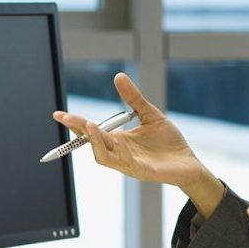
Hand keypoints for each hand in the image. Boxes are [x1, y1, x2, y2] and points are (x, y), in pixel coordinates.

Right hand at [53, 72, 224, 216]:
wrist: (190, 163)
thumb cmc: (168, 143)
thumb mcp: (150, 115)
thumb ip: (133, 98)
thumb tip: (118, 76)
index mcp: (117, 141)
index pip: (90, 132)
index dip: (75, 124)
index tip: (58, 114)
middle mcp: (119, 153)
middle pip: (92, 143)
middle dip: (79, 130)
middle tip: (67, 117)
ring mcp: (129, 164)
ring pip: (103, 157)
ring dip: (94, 142)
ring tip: (89, 124)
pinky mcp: (143, 172)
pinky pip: (127, 164)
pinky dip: (120, 153)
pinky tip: (118, 140)